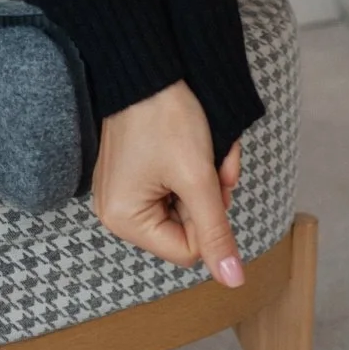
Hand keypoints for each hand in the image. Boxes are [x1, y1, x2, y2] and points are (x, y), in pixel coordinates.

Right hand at [91, 80, 245, 287]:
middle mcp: (117, 211)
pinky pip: (174, 190)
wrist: (147, 68)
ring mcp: (124, 191)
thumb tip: (232, 281)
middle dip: (208, 199)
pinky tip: (197, 148)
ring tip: (205, 152)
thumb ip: (215, 232)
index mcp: (124, 219)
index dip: (209, 220)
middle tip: (210, 165)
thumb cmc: (165, 118)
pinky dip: (193, 172)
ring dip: (205, 183)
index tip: (208, 183)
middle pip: (184, 230)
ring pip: (184, 208)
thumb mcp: (197, 178)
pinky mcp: (133, 174)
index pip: (186, 251)